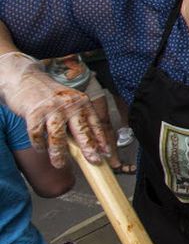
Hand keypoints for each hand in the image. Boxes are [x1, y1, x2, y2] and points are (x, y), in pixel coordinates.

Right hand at [0, 52, 107, 166]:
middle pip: (81, 130)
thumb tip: (88, 145)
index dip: (102, 140)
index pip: (95, 124)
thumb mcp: (69, 103)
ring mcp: (52, 108)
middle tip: (94, 161)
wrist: (25, 79)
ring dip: (59, 153)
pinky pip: (38, 134)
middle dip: (89, 148)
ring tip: (59, 163)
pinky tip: (41, 149)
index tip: (107, 153)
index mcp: (82, 102)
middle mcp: (69, 104)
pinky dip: (39, 144)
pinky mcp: (34, 113)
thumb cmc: (50, 95)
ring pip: (58, 135)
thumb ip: (77, 120)